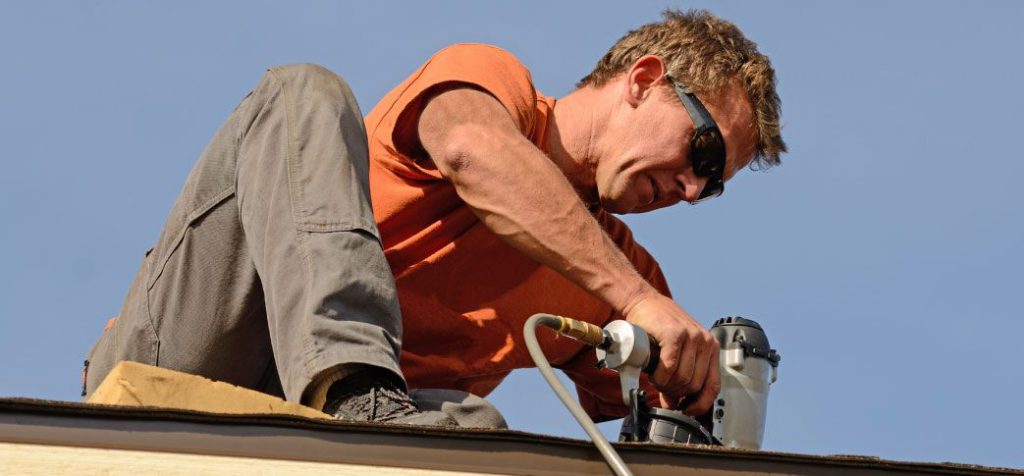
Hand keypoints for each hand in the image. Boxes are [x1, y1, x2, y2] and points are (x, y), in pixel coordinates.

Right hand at [622, 292, 720, 415]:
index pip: (713, 386)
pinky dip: (660, 375)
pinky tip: (654, 371)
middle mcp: (705, 342)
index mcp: (710, 348)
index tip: (687, 411)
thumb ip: (679, 376)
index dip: (700, 404)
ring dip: (665, 384)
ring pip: (682, 378)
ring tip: (656, 377)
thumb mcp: (675, 352)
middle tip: (662, 387)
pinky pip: (670, 367)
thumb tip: (674, 405)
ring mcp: (692, 337)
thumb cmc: (658, 327)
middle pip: (694, 385)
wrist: (643, 302)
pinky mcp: (675, 334)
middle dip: (675, 393)